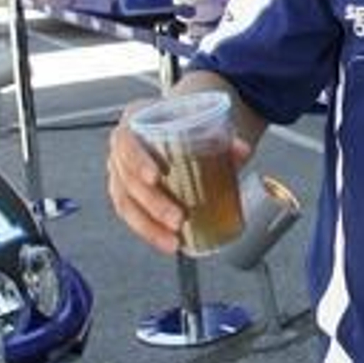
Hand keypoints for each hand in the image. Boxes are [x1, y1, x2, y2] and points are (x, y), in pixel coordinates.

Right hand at [105, 100, 254, 253]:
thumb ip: (223, 136)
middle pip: (127, 179)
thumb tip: (242, 150)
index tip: (156, 177)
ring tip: (173, 240)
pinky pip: (132, 215)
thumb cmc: (186, 121)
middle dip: (152, 204)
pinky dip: (149, 232)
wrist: (179, 122)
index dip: (138, 161)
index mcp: (134, 122)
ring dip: (148, 226)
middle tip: (178, 218)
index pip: (127, 142)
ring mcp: (121, 171)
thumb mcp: (202, 120)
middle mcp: (121, 148)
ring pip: (126, 203)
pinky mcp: (128, 192)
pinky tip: (168, 242)